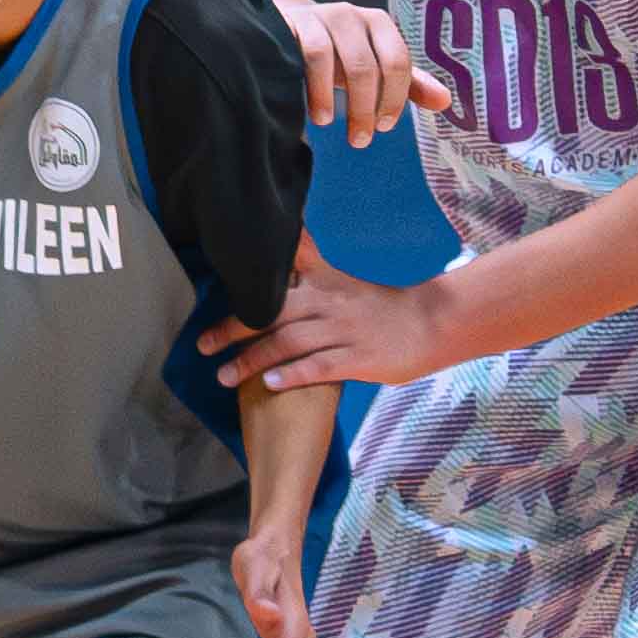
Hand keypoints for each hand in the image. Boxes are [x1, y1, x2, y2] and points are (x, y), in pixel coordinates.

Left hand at [204, 238, 459, 394]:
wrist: (433, 324)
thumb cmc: (382, 308)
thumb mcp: (342, 282)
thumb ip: (308, 270)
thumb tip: (276, 253)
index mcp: (324, 281)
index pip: (283, 267)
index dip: (249, 272)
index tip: (216, 275)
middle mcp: (330, 302)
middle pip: (273, 312)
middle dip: (234, 328)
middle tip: (204, 345)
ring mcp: (344, 331)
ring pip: (289, 343)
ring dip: (252, 360)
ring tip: (224, 376)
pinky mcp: (359, 358)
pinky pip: (319, 367)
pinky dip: (293, 375)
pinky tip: (270, 384)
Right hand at [282, 0, 451, 148]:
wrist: (288, 32)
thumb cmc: (337, 54)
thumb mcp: (373, 68)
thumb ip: (407, 85)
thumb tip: (446, 102)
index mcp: (379, 24)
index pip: (397, 62)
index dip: (394, 99)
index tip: (385, 126)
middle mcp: (352, 15)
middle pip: (367, 66)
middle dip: (365, 108)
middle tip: (359, 140)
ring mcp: (321, 17)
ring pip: (336, 60)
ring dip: (333, 98)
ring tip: (328, 124)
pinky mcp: (294, 24)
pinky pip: (309, 54)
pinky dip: (316, 88)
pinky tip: (316, 112)